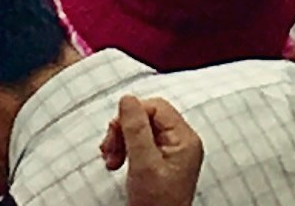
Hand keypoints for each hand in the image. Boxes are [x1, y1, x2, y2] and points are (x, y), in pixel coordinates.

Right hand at [103, 91, 203, 205]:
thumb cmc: (156, 205)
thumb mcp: (143, 164)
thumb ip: (136, 130)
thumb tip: (127, 99)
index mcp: (184, 139)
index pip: (156, 107)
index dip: (132, 115)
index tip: (115, 133)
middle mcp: (181, 143)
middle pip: (147, 117)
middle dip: (123, 130)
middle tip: (109, 149)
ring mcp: (171, 153)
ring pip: (141, 130)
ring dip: (121, 141)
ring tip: (110, 160)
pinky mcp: (160, 163)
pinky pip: (140, 144)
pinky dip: (124, 150)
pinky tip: (115, 163)